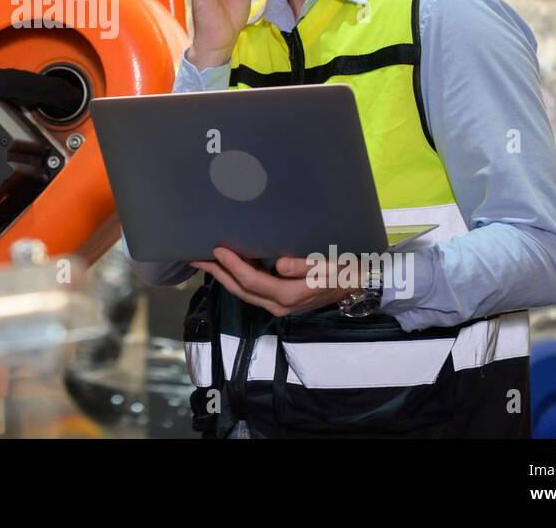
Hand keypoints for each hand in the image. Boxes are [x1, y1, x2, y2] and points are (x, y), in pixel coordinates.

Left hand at [190, 247, 359, 317]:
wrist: (360, 286)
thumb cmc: (345, 270)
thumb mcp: (330, 265)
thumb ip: (305, 265)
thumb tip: (279, 265)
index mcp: (290, 296)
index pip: (253, 281)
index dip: (233, 266)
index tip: (217, 249)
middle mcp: (279, 305)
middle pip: (240, 290)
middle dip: (217, 273)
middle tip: (195, 255)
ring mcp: (278, 305)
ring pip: (243, 292)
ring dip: (223, 276)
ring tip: (204, 259)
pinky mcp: (280, 300)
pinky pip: (251, 291)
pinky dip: (236, 278)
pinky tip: (227, 266)